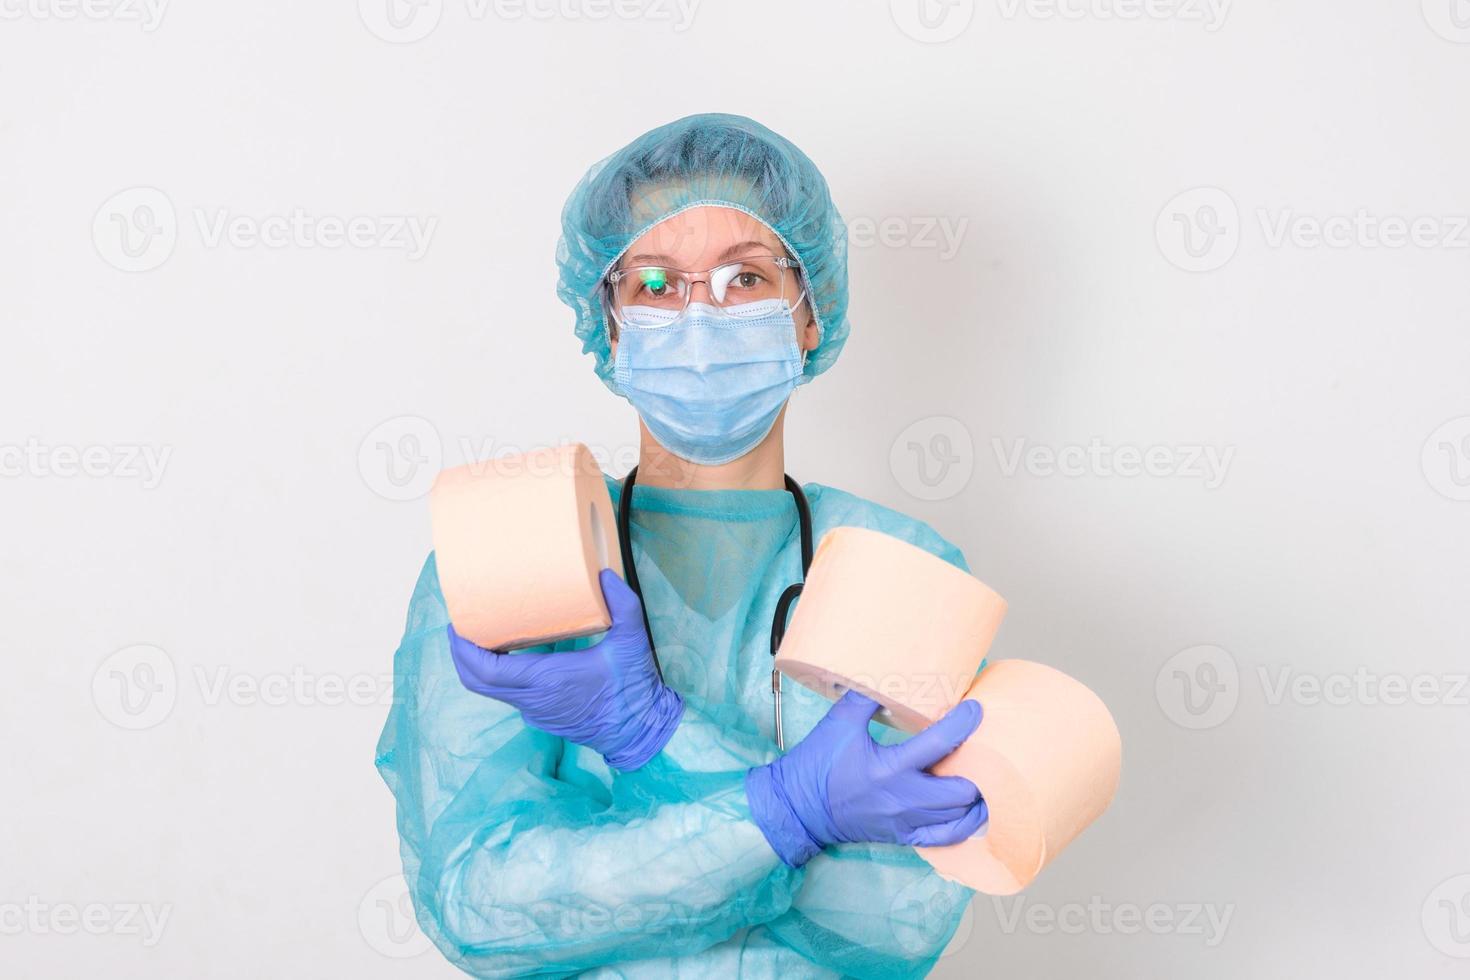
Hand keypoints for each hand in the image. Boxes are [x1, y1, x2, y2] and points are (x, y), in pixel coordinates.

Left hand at [447, 568, 684, 770]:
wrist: (639, 732)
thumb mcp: (633, 643)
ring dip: (476, 666)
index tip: (457, 625)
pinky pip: (506, 694)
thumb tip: (605, 574)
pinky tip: (506, 654)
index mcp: (548, 678)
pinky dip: (495, 675)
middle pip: (476, 680)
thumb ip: (622, 605)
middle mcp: (534, 697)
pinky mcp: (541, 715)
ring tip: (477, 636)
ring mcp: (535, 710)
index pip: (488, 668)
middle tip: (458, 626)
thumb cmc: (634, 690)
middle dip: (460, 654)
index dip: (464, 649)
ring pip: (489, 690)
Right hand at [745, 691, 986, 866]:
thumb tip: (891, 676)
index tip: (975, 709)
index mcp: (887, 769)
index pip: (939, 745)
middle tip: (985, 747)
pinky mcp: (903, 835)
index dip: (963, 724)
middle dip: (981, 768)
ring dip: (978, 798)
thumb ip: (866, 698)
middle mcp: (902, 800)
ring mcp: (905, 822)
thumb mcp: (839, 723)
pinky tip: (971, 809)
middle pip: (961, 790)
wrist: (797, 809)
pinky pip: (946, 838)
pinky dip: (964, 824)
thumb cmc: (815, 766)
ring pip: (960, 818)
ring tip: (987, 777)